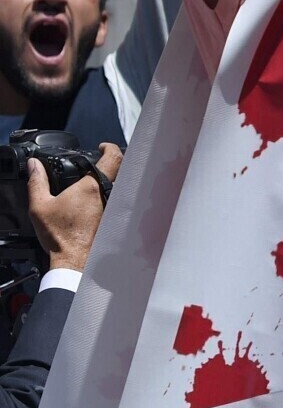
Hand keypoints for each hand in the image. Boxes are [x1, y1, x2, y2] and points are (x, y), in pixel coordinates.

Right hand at [27, 143, 120, 272]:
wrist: (74, 260)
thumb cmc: (60, 236)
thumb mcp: (40, 206)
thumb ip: (37, 182)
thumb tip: (34, 165)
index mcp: (93, 187)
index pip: (114, 158)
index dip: (110, 148)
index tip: (102, 147)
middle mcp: (110, 195)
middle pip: (121, 169)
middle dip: (112, 162)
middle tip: (98, 161)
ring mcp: (115, 207)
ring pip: (122, 185)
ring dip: (113, 178)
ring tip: (97, 179)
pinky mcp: (115, 218)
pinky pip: (120, 199)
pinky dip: (112, 194)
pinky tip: (98, 199)